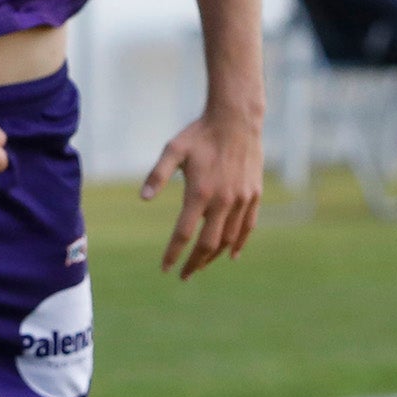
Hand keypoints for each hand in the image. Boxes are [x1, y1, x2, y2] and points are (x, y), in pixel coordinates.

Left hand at [140, 110, 262, 279]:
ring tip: (200, 265)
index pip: (184, 233)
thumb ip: (157, 175)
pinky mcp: (254, 196)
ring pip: (229, 239)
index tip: (164, 269)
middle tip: (184, 275)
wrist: (236, 120)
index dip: (174, 253)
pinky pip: (247, 228)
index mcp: (199, 192)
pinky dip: (239, 244)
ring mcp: (241, 200)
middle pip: (208, 244)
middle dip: (194, 263)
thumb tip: (142, 198)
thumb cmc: (199, 134)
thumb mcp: (173, 149)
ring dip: (214, 256)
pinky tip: (231, 255)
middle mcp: (222, 201)